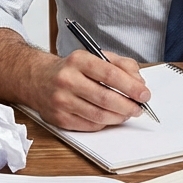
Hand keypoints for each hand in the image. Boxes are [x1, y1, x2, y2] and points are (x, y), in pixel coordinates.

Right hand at [26, 50, 149, 131]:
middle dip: (128, 105)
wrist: (37, 79)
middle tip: (139, 108)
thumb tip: (139, 83)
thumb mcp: (96, 57)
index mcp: (79, 61)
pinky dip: (105, 123)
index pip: (110, 75)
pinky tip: (111, 117)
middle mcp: (67, 80)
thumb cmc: (73, 69)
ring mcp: (61, 101)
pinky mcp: (58, 118)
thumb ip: (122, 65)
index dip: (131, 87)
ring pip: (98, 115)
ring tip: (128, 113)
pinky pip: (89, 125)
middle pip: (105, 98)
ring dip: (119, 116)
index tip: (144, 94)